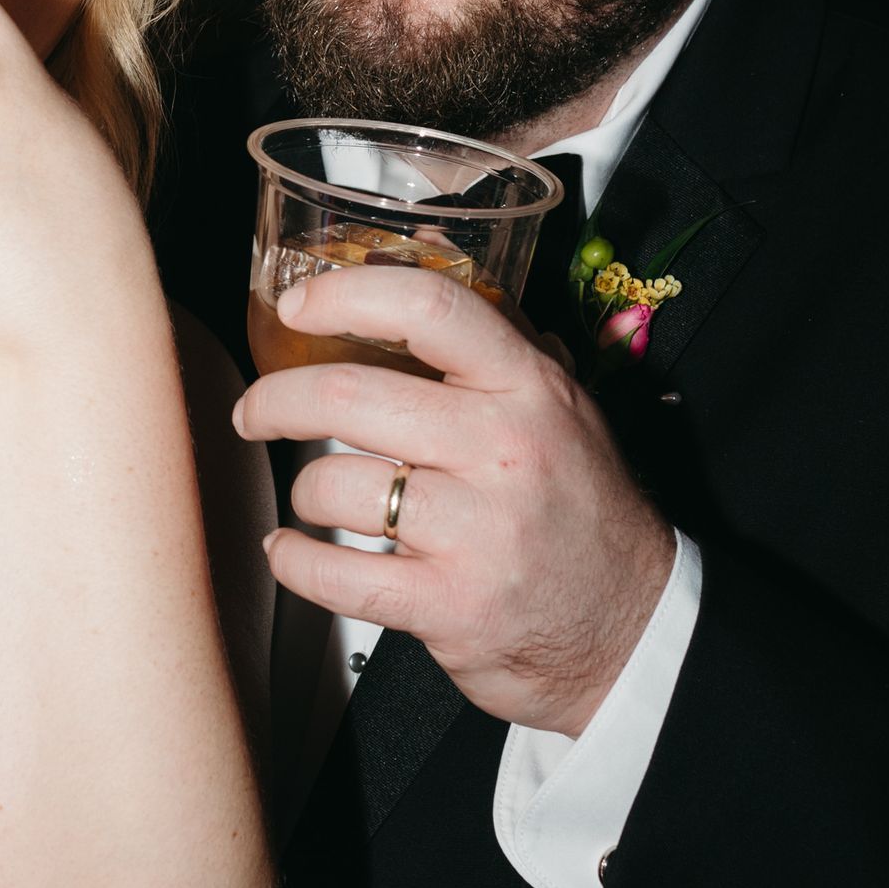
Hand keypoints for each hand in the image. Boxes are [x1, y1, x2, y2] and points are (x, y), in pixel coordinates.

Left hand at [234, 266, 674, 735]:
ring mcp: (478, 531)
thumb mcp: (559, 407)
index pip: (429, 309)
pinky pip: (336, 575)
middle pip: (351, 396)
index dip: (345, 295)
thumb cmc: (581, 509)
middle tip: (256, 411)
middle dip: (276, 401)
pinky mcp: (451, 605)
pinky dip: (294, 562)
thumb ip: (490, 342)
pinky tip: (292, 552)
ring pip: (335, 486)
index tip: (297, 305)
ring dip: (302, 490)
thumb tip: (413, 262)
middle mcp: (504, 449)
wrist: (632, 625)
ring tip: (313, 498)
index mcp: (527, 387)